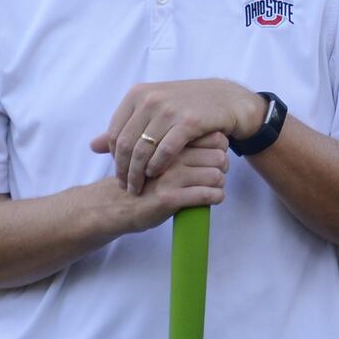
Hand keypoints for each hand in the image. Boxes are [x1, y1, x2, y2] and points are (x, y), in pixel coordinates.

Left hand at [90, 79, 264, 193]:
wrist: (226, 99)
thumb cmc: (188, 105)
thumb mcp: (154, 109)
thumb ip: (126, 126)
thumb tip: (93, 146)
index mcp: (137, 94)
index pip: (115, 132)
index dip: (114, 157)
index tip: (120, 173)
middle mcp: (150, 99)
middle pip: (126, 143)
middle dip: (123, 169)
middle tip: (126, 187)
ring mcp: (170, 110)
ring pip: (143, 149)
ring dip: (138, 173)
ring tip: (139, 187)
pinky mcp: (189, 122)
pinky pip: (165, 150)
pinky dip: (158, 166)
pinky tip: (157, 175)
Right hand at [113, 132, 229, 231]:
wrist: (115, 203)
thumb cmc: (144, 178)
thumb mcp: (159, 153)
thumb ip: (180, 143)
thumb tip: (220, 135)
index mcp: (170, 141)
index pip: (214, 137)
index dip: (220, 148)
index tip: (214, 159)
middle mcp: (171, 156)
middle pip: (219, 156)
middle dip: (223, 168)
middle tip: (217, 176)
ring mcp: (170, 176)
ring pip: (215, 175)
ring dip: (219, 184)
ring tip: (213, 188)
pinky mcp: (168, 197)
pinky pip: (205, 195)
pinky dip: (215, 197)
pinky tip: (212, 198)